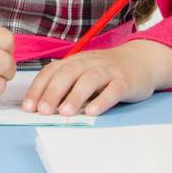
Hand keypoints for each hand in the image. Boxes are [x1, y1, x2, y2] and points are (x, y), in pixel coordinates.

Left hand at [21, 40, 163, 117]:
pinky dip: (102, 100)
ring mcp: (108, 71)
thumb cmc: (107, 71)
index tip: (28, 107)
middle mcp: (89, 63)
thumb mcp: (83, 72)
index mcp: (75, 61)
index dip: (38, 88)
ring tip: (65, 113)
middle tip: (44, 111)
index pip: (52, 71)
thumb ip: (65, 85)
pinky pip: (113, 89)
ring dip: (76, 96)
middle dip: (53, 92)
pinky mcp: (125, 81)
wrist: (142, 60)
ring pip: (90, 79)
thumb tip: (40, 107)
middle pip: (68, 73)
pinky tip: (92, 112)